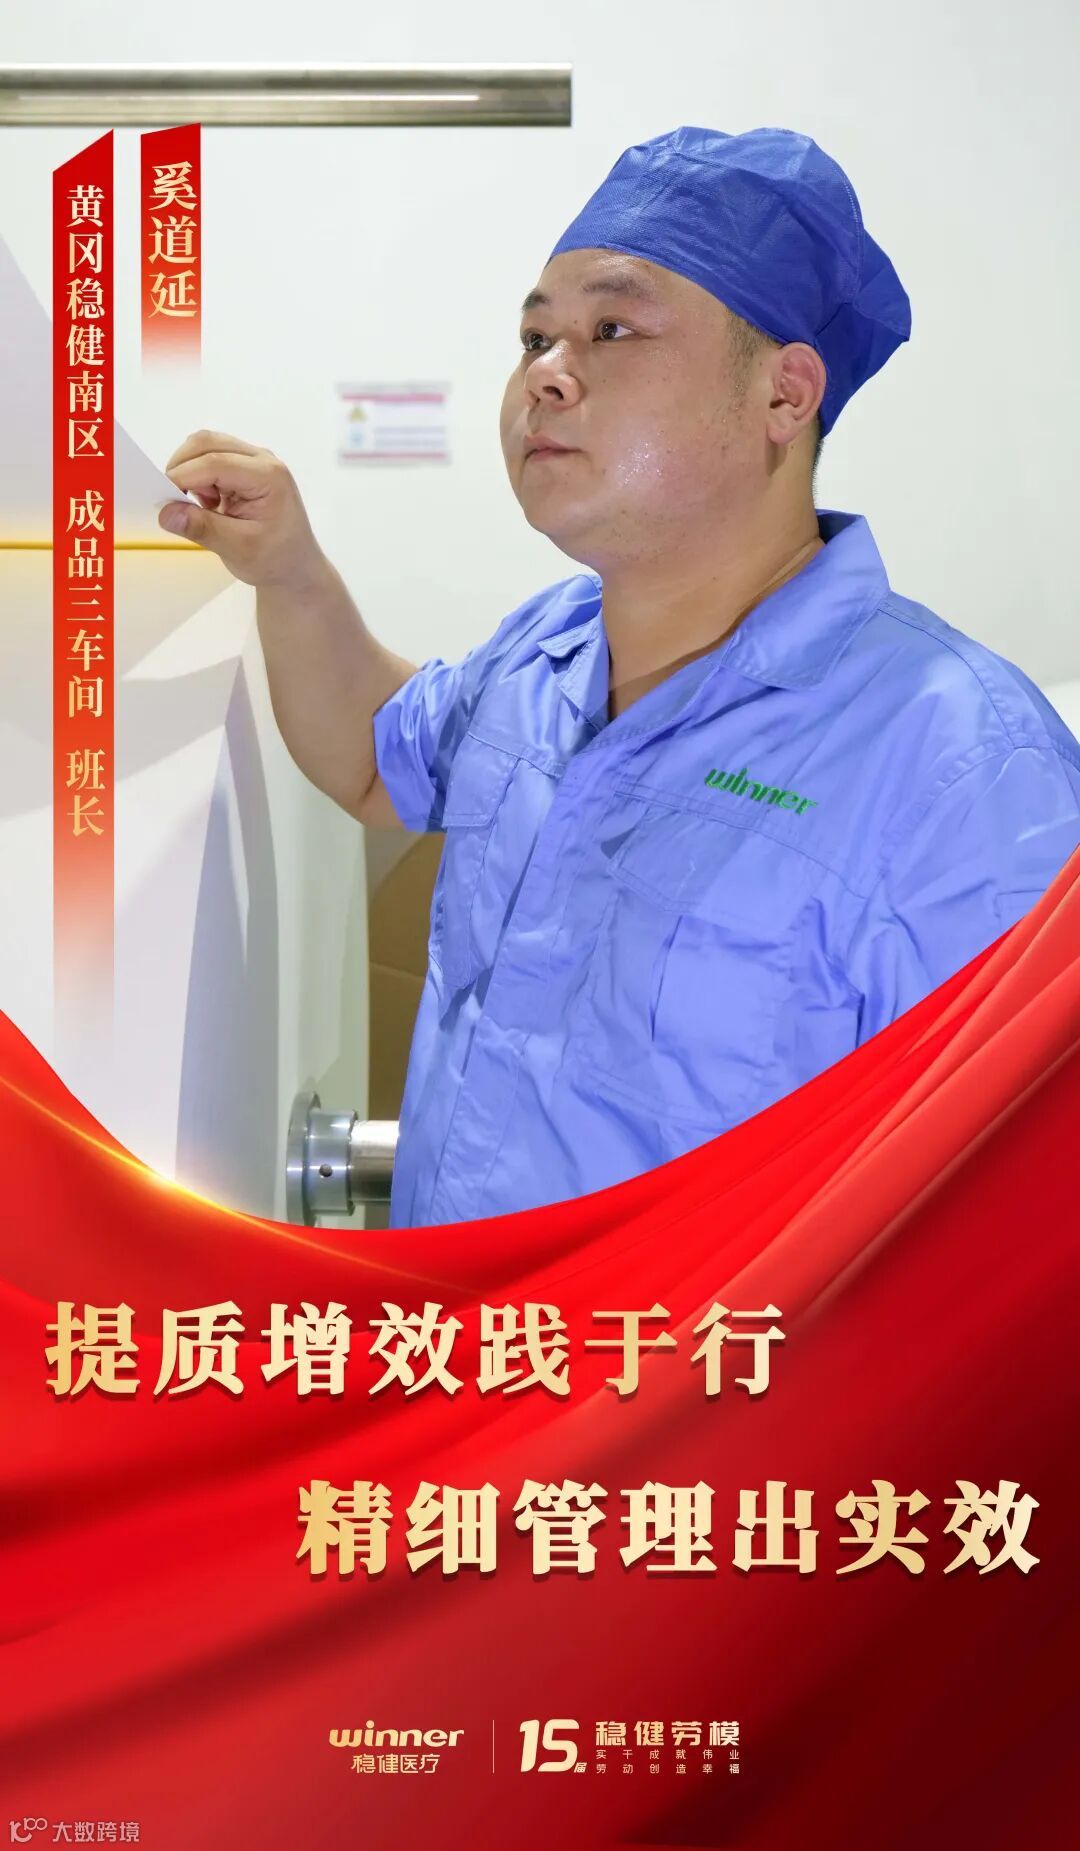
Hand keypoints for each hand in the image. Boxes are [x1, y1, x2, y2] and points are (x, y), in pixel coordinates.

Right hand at [157, 430, 329, 592]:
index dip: (183, 477)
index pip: (215, 462)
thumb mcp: (238, 550)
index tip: (163, 500)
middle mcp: (262, 460)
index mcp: (268, 476)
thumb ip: (203, 528)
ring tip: (202, 507)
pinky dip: (199, 478)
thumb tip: (165, 512)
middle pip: (207, 443)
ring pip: (206, 447)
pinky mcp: (244, 468)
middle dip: (183, 468)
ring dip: (191, 473)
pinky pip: (210, 459)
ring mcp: (253, 461)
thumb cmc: (275, 559)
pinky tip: (210, 505)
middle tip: (175, 502)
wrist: (295, 567)